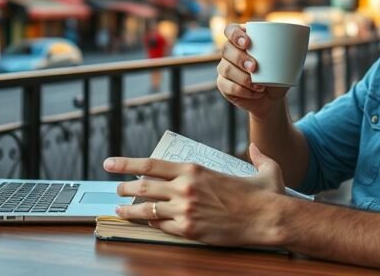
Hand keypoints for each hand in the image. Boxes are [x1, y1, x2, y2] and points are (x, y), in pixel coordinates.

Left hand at [104, 144, 285, 245]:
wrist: (269, 219)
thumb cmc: (265, 195)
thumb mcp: (262, 168)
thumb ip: (255, 156)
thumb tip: (254, 149)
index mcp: (195, 169)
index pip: (150, 165)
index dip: (126, 164)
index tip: (110, 164)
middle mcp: (185, 188)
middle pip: (143, 187)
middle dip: (124, 188)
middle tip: (115, 189)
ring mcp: (185, 210)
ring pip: (147, 209)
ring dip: (129, 209)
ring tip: (119, 209)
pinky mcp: (189, 230)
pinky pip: (161, 227)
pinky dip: (151, 225)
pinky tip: (145, 224)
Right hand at [217, 23, 289, 119]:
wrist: (273, 98)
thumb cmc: (279, 74)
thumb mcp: (287, 60)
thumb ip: (291, 47)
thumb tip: (303, 34)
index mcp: (243, 39)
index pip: (230, 30)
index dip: (235, 34)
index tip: (248, 43)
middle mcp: (230, 52)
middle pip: (226, 49)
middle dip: (240, 58)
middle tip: (255, 67)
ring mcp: (224, 68)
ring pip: (225, 69)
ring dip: (242, 77)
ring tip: (260, 86)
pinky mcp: (223, 85)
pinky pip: (226, 86)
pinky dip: (242, 91)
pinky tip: (255, 93)